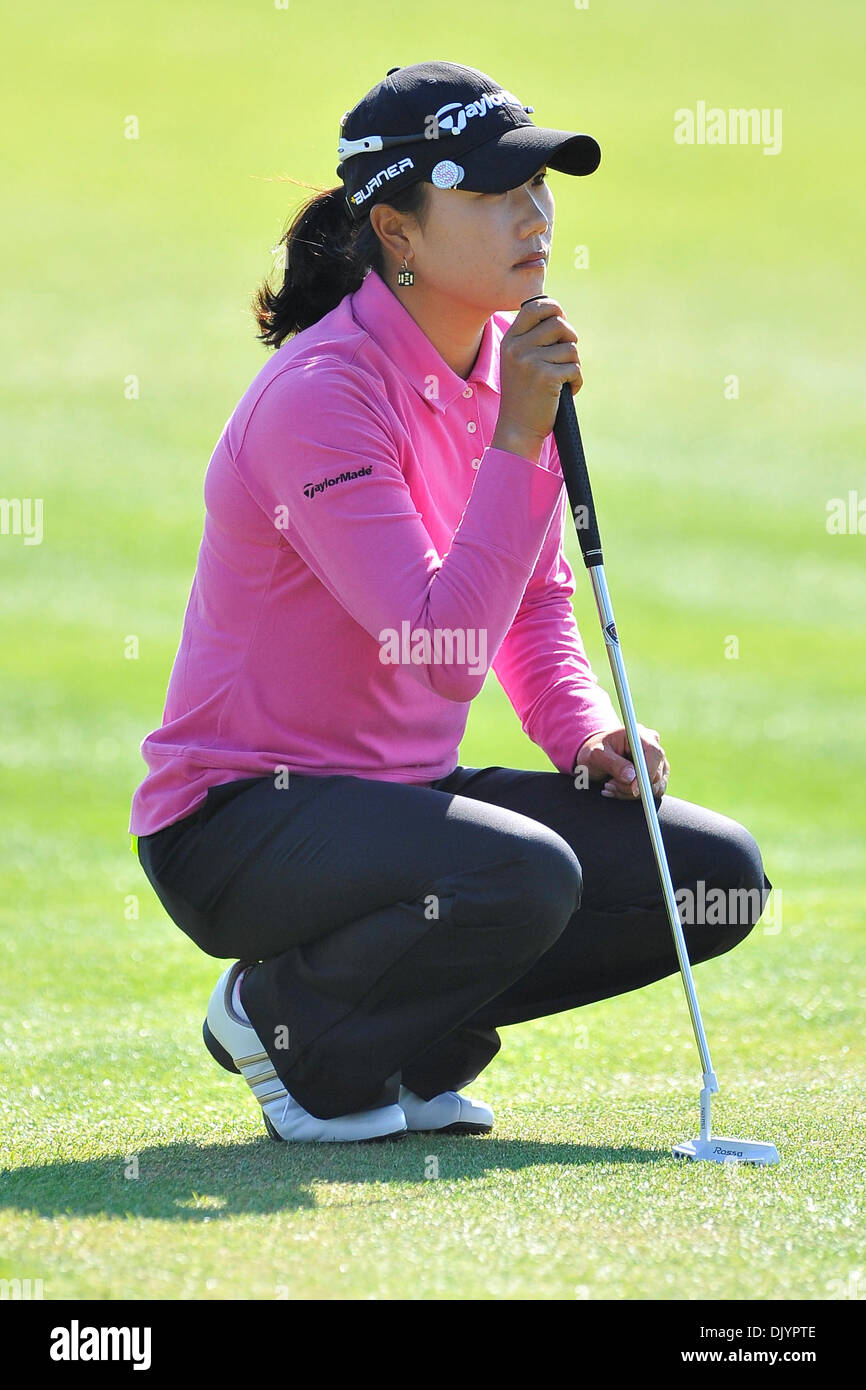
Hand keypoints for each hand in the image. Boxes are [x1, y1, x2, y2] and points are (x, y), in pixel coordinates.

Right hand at [491, 296, 581, 461]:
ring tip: (563, 380)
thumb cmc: (524, 394)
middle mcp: (517, 348)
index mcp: (510, 341)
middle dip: (570, 338)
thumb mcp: (519, 361)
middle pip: (559, 324)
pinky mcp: (546, 377)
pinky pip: (575, 368)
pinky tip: (566, 391)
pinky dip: (576, 381)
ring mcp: (530, 362)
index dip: (554, 308)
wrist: (518, 428)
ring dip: (573, 364)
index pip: (534, 307)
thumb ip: (533, 338)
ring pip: (571, 348)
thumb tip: (560, 316)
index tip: (561, 319)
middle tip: (567, 356)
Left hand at [575, 724, 669, 799]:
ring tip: (609, 785)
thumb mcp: (596, 755)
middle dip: (632, 786)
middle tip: (609, 785)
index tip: (633, 789)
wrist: (595, 755)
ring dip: (630, 792)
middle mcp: (653, 745)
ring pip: (655, 786)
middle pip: (655, 773)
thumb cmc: (595, 750)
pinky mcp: (657, 774)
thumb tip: (631, 777)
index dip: (646, 774)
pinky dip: (633, 795)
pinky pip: (653, 791)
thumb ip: (613, 764)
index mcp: (640, 735)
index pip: (654, 754)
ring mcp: (658, 761)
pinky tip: (617, 789)